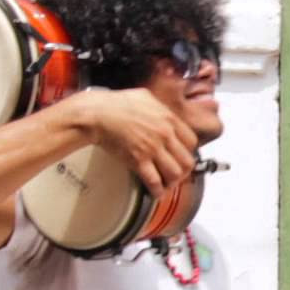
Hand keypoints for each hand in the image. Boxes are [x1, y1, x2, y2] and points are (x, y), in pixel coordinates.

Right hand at [68, 88, 197, 198]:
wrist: (96, 113)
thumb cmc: (116, 103)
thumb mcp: (146, 97)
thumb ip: (160, 108)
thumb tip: (165, 114)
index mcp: (169, 119)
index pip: (192, 142)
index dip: (187, 151)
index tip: (181, 155)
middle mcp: (164, 134)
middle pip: (187, 161)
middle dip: (183, 171)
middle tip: (177, 174)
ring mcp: (152, 148)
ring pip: (175, 173)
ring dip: (172, 182)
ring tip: (167, 183)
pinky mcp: (138, 160)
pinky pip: (155, 181)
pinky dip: (157, 190)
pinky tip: (156, 192)